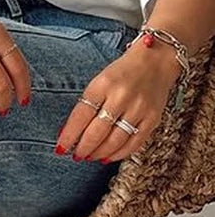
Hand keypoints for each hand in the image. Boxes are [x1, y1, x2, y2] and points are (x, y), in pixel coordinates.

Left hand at [55, 39, 181, 161]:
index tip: (60, 148)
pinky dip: (119, 154)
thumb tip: (69, 133)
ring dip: (99, 153)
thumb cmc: (123, 72)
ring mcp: (139, 108)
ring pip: (115, 141)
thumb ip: (87, 105)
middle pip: (97, 132)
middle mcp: (121, 96)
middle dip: (83, 148)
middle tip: (76, 155)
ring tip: (89, 156)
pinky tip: (108, 157)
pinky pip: (134, 143)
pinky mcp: (153, 118)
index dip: (69, 136)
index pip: (81, 116)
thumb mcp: (100, 81)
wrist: (156, 60)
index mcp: (103, 84)